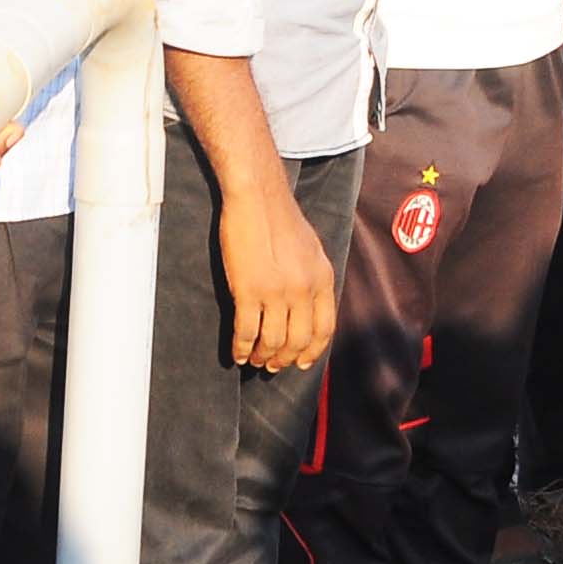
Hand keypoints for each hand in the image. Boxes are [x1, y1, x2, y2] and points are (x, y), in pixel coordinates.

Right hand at [216, 177, 336, 373]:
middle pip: (298, 340)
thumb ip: (313, 279)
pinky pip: (247, 331)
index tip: (301, 363)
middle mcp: (304, 289)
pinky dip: (242, 348)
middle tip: (272, 365)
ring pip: (272, 342)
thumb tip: (309, 307)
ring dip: (262, 357)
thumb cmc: (281, 220)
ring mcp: (277, 291)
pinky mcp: (248, 290)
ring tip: (254, 360)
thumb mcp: (312, 251)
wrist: (258, 198)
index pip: (325, 329)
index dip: (312, 352)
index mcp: (322, 279)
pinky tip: (237, 353)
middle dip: (284, 359)